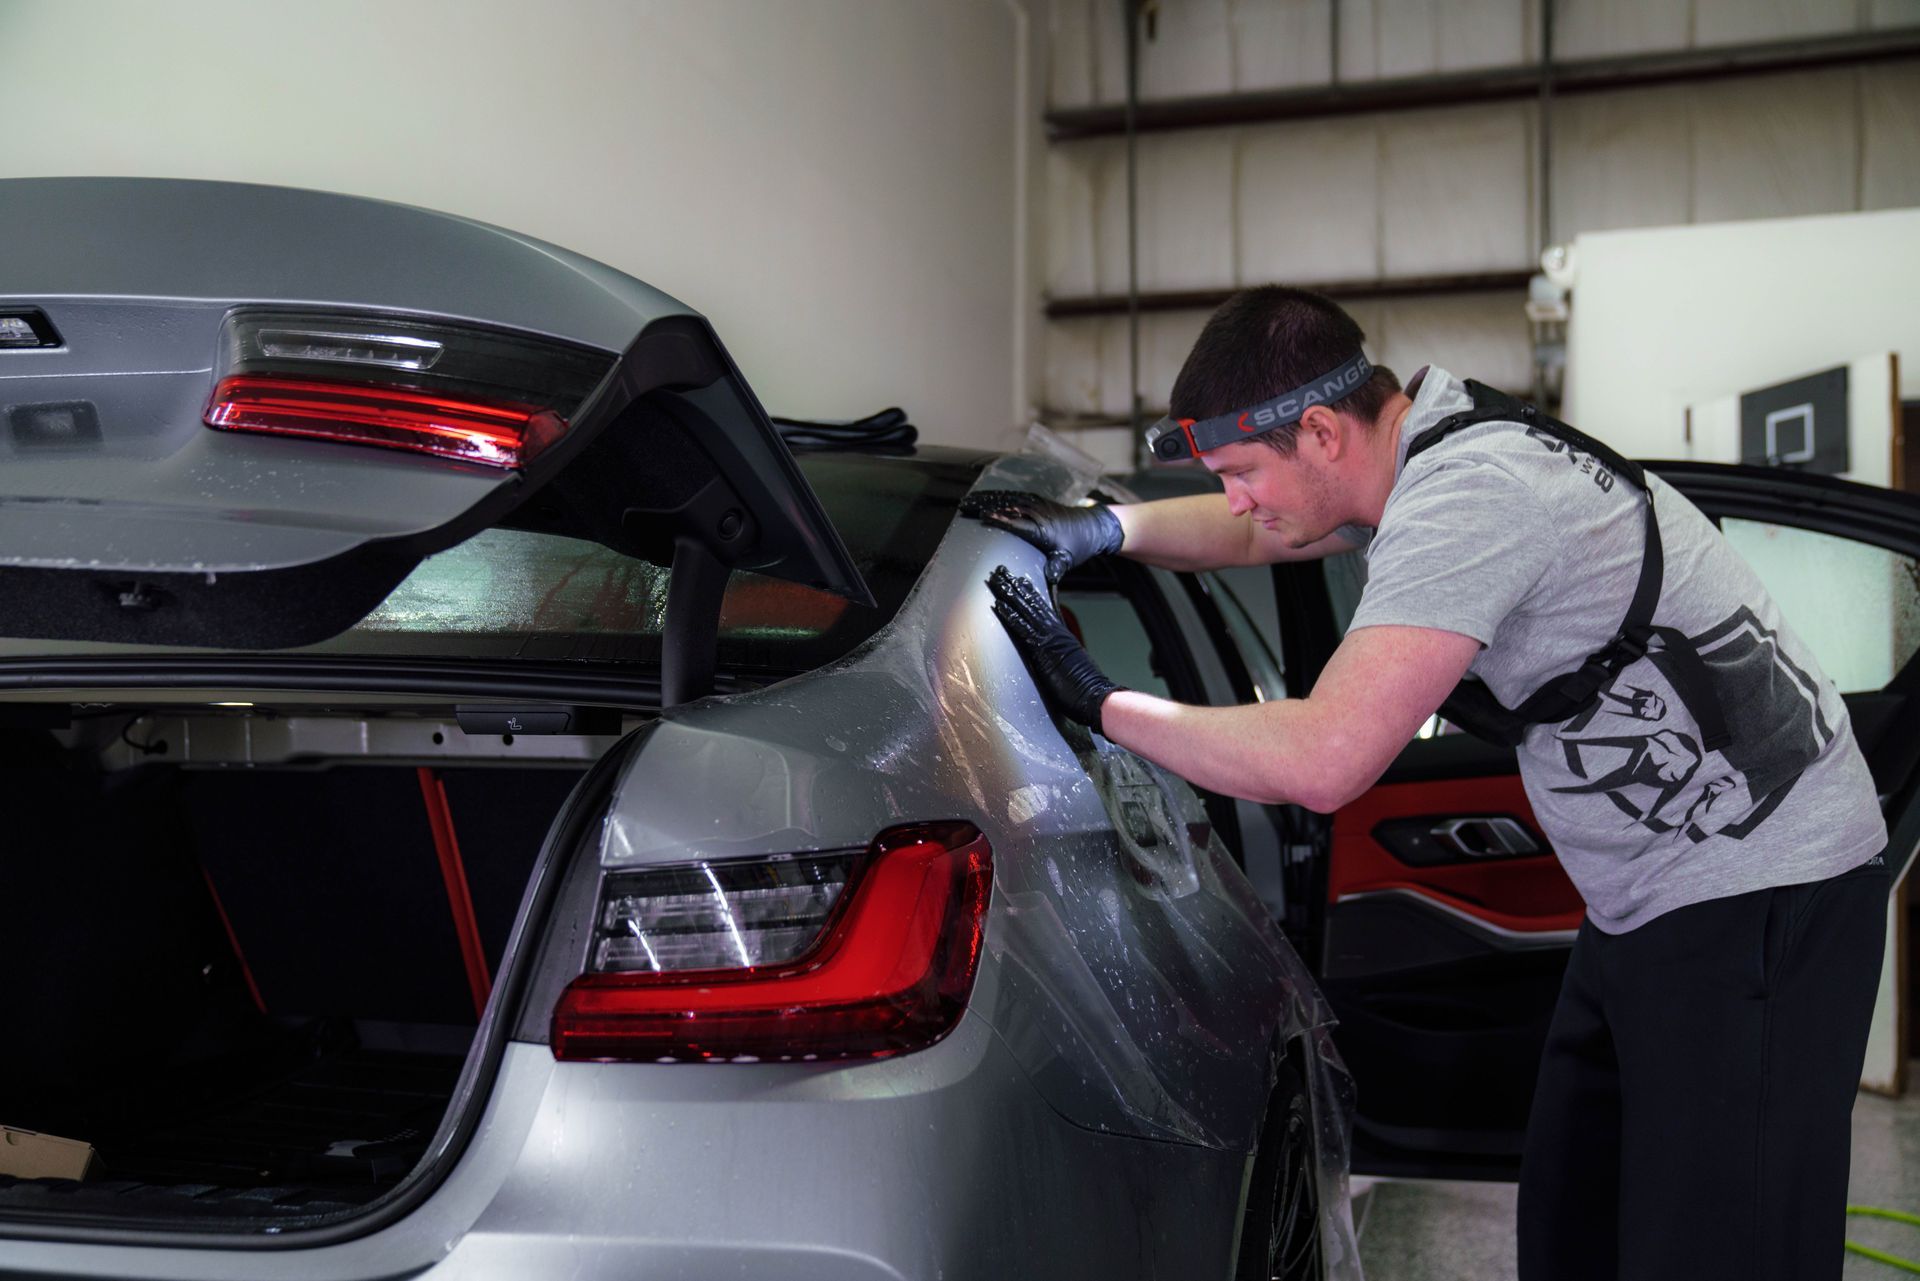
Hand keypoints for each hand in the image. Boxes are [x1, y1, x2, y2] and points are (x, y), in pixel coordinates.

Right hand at [960, 490, 1123, 582]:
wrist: (1093, 526)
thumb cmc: (1079, 545)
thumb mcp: (1069, 558)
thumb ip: (1057, 566)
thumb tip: (1050, 576)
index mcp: (1043, 528)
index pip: (1017, 523)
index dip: (1000, 519)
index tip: (982, 516)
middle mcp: (1038, 513)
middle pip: (1007, 507)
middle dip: (985, 505)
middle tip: (964, 506)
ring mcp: (1037, 505)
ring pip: (1008, 499)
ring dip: (988, 498)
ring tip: (968, 500)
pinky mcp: (1038, 501)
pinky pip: (1015, 495)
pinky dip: (999, 495)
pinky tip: (986, 496)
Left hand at [987, 566, 1122, 732]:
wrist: (1095, 694)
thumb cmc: (1084, 686)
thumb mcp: (1071, 665)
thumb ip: (1059, 655)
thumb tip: (1052, 655)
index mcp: (1060, 634)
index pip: (1041, 608)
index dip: (1028, 593)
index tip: (1017, 580)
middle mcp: (1054, 630)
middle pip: (1031, 602)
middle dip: (1014, 585)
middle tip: (1000, 570)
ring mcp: (1048, 638)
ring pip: (1025, 609)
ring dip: (1008, 593)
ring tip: (995, 578)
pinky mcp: (1042, 649)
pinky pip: (1022, 629)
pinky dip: (1010, 615)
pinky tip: (998, 605)